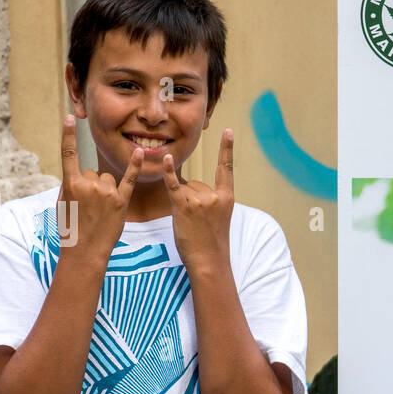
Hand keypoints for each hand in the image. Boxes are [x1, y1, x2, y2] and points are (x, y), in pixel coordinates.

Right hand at [56, 113, 141, 258]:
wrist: (85, 251)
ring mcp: (107, 192)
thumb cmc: (71, 229)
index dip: (68, 135)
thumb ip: (70, 186)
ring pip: (108, 179)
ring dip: (106, 191)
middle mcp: (89, 184)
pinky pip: (130, 178)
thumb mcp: (63, 205)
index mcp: (71, 183)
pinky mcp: (122, 200)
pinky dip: (136, 166)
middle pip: (93, 173)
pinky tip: (141, 153)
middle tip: (89, 209)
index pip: (68, 154)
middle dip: (91, 187)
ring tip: (101, 211)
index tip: (70, 118)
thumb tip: (77, 175)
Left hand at [162, 128, 233, 271]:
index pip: (226, 168)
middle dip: (192, 200)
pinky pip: (173, 186)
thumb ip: (210, 199)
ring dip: (182, 204)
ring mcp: (200, 201)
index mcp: (227, 198)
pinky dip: (168, 173)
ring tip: (190, 225)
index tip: (228, 131)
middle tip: (198, 223)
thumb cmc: (212, 243)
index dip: (227, 149)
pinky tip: (164, 159)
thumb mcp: (219, 218)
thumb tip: (187, 185)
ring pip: (184, 190)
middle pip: (196, 184)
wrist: (210, 262)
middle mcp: (215, 195)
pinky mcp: (185, 207)